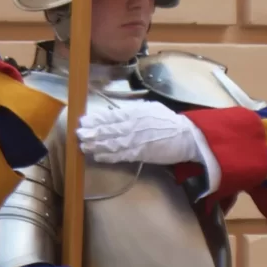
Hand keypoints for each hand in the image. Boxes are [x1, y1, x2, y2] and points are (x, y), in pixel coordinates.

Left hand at [77, 97, 217, 181]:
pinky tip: (98, 156)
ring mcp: (137, 138)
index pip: (112, 115)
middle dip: (92, 131)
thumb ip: (134, 112)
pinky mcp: (142, 152)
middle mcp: (134, 124)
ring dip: (96, 144)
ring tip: (83, 146)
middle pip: (109, 128)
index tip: (83, 120)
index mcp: (137, 112)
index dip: (97, 118)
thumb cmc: (170, 123)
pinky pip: (122, 154)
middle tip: (78, 134)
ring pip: (112, 142)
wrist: (188, 136)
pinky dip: (108, 156)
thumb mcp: (151, 110)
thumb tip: (117, 114)